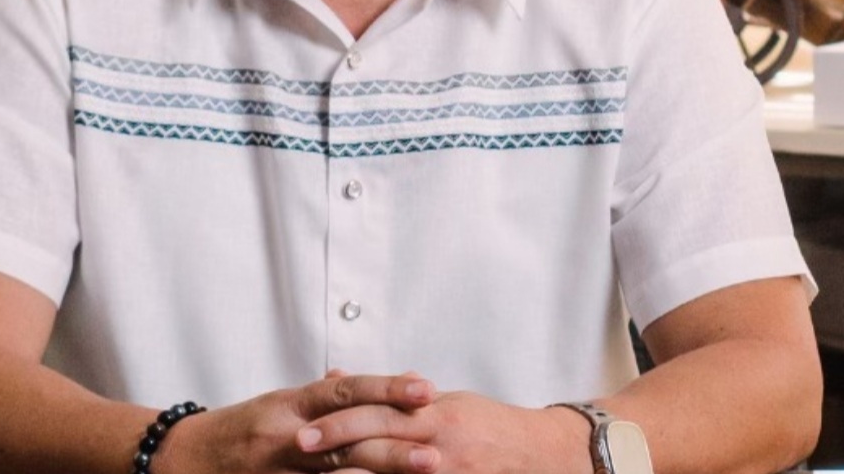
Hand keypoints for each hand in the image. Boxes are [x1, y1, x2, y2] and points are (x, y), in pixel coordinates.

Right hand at [156, 371, 437, 473]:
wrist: (180, 460)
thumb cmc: (239, 430)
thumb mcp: (279, 404)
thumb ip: (321, 396)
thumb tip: (359, 376)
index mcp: (292, 405)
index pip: (347, 391)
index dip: (387, 390)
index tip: (426, 390)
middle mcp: (286, 437)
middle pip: (347, 440)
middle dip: (393, 447)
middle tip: (436, 452)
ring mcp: (279, 472)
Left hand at [298, 390, 589, 473]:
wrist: (544, 454)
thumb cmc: (488, 427)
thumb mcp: (441, 402)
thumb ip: (392, 397)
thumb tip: (339, 379)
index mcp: (433, 413)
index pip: (378, 412)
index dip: (340, 420)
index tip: (305, 428)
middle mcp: (440, 442)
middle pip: (380, 443)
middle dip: (338, 446)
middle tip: (300, 448)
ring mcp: (450, 471)